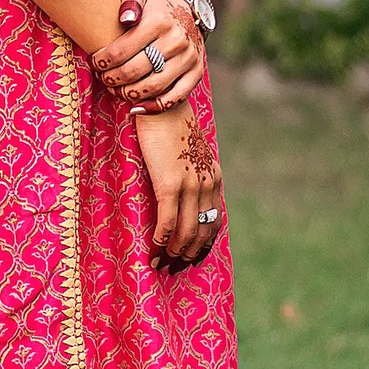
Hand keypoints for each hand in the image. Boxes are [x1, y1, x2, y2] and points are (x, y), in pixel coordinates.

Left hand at [91, 0, 203, 111]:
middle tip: (103, 78)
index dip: (103, 61)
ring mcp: (188, 58)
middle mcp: (176, 41)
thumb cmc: (156, 8)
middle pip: (135, 71)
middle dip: (112, 78)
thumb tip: (125, 20)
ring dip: (128, 93)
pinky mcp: (196, 72)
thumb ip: (129, 3)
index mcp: (159, 22)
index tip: (95, 62)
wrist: (189, 13)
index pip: (122, 50)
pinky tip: (136, 108)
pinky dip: (154, 106)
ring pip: (152, 87)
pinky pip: (175, 97)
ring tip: (116, 90)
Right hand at [133, 100, 224, 269]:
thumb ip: (192, 170)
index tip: (193, 256)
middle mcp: (207, 184)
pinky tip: (153, 248)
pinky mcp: (169, 183)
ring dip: (174, 250)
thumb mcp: (191, 150)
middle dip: (188, 252)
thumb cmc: (170, 124)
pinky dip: (160, 239)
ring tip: (162, 262)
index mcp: (214, 177)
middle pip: (201, 231)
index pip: (215, 220)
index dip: (204, 242)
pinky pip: (167, 220)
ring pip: (185, 231)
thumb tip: (182, 189)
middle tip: (174, 265)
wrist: (162, 102)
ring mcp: (190, 185)